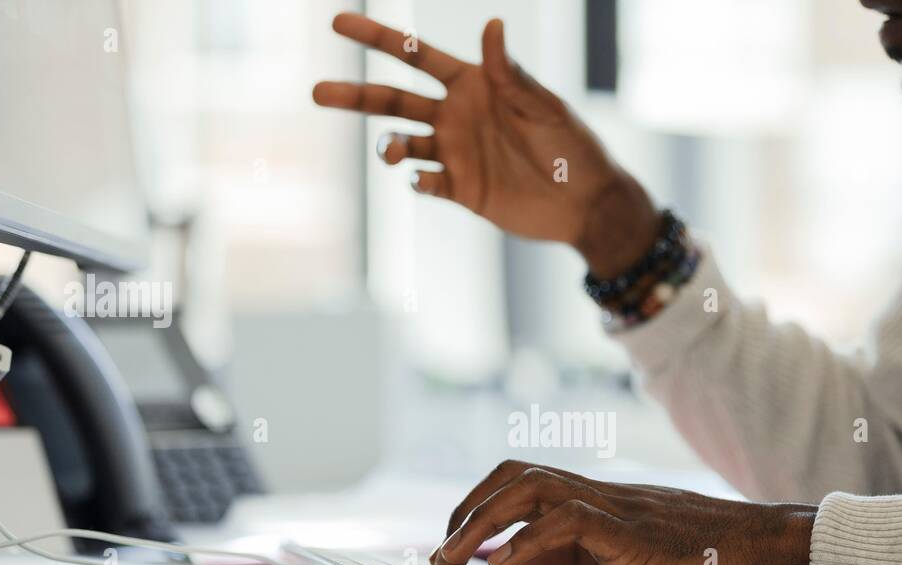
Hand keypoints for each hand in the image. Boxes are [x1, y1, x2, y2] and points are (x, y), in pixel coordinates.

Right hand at [313, 13, 661, 275]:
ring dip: (388, 147)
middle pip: (392, 100)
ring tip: (391, 153)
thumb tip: (492, 25)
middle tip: (317, 91)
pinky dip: (417, 181)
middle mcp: (456, 115)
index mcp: (473, 84)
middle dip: (354, 94)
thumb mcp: (543, 107)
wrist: (584, 203)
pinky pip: (425, 182)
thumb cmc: (572, 147)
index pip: (415, 56)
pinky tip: (422, 180)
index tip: (339, 23)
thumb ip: (511, 74)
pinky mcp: (460, 189)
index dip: (377, 39)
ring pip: (402, 143)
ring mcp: (455, 153)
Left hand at [431, 461, 815, 564]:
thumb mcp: (625, 557)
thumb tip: (515, 561)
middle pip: (517, 476)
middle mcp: (602, 494)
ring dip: (482, 523)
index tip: (453, 541)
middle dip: (468, 510)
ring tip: (454, 559)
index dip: (480, 504)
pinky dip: (527, 542)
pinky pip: (570, 521)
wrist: (766, 549)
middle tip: (439, 553)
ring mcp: (617, 507)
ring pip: (532, 488)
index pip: (524, 482)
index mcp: (600, 499)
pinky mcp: (633, 530)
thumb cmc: (706, 558)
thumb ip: (572, 554)